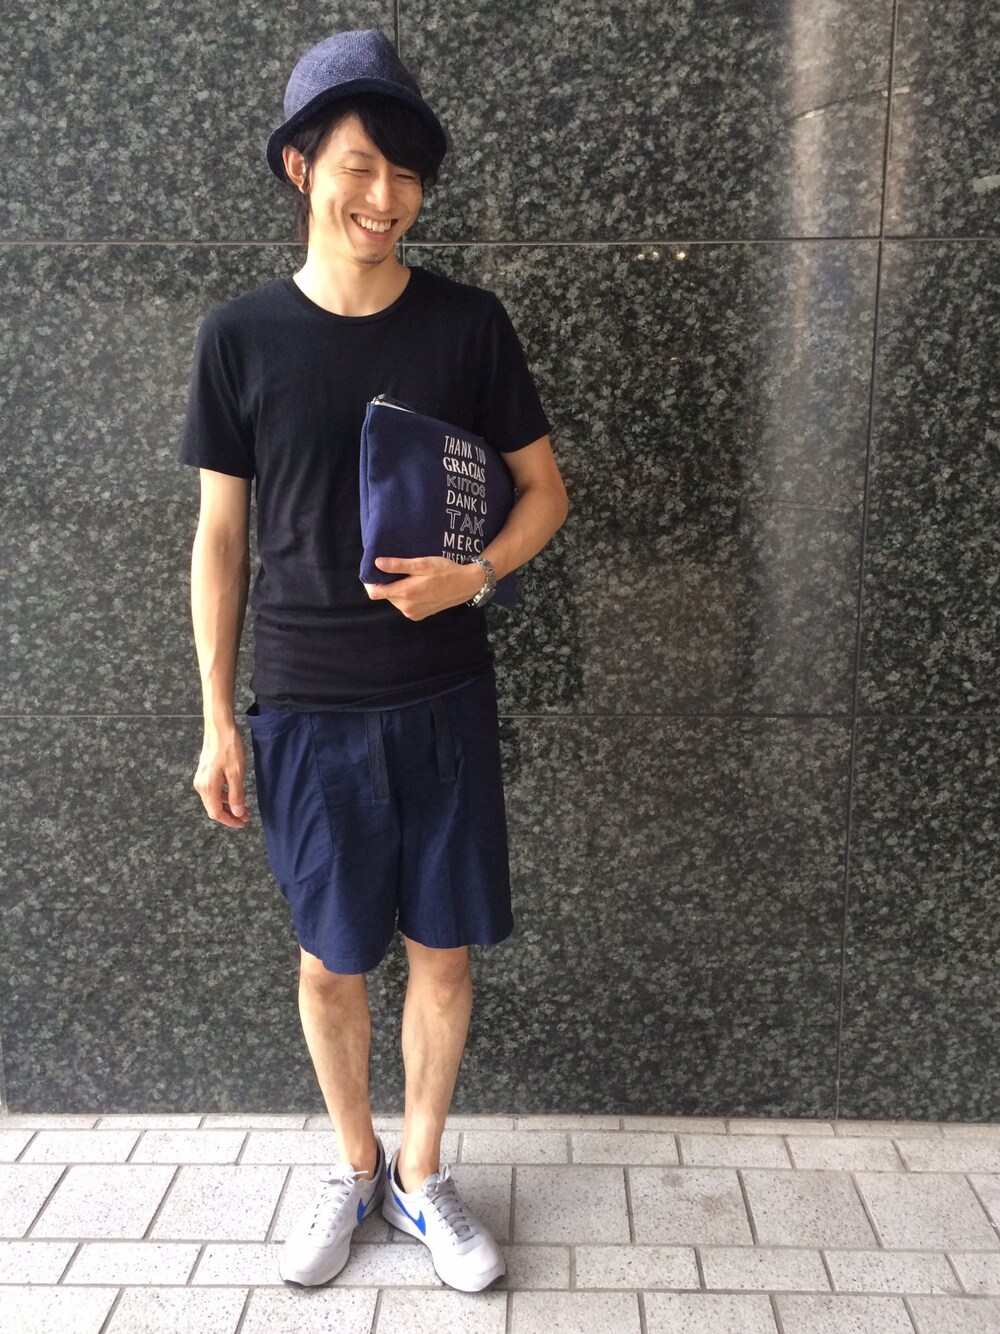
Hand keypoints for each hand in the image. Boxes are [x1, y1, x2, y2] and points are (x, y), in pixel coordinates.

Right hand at [193, 723, 251, 827]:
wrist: (219, 727)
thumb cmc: (228, 748)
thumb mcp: (236, 773)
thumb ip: (236, 795)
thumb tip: (237, 813)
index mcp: (207, 787)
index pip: (216, 813)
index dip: (230, 821)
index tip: (243, 823)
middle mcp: (201, 785)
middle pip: (213, 808)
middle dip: (230, 815)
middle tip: (246, 817)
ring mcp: (201, 778)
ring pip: (214, 800)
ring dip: (228, 806)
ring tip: (244, 808)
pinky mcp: (205, 772)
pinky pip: (213, 790)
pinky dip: (224, 796)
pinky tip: (234, 795)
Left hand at [364, 556, 483, 620]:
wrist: (465, 585)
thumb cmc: (444, 571)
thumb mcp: (421, 564)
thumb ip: (398, 565)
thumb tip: (377, 563)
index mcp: (404, 593)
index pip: (375, 592)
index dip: (371, 582)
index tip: (376, 571)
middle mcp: (406, 607)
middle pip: (385, 595)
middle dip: (388, 583)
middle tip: (400, 570)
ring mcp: (412, 613)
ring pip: (395, 600)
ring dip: (398, 590)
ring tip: (411, 577)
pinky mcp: (418, 616)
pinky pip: (405, 605)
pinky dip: (407, 596)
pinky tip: (418, 587)